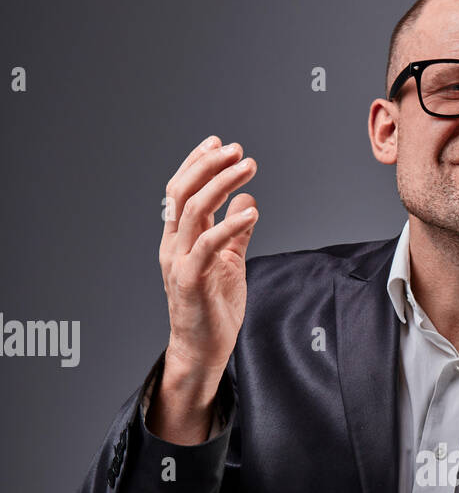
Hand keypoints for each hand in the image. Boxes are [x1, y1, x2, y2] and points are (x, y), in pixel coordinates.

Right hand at [158, 134, 258, 376]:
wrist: (203, 348)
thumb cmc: (214, 307)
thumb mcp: (229, 261)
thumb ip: (235, 231)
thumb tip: (247, 200)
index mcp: (179, 238)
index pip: (180, 190)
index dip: (198, 163)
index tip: (220, 144)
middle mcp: (173, 244)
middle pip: (183, 191)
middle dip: (210, 165)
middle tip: (238, 150)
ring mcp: (179, 261)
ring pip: (194, 210)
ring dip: (222, 184)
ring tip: (248, 169)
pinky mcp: (190, 279)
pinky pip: (208, 245)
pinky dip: (229, 224)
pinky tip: (251, 212)